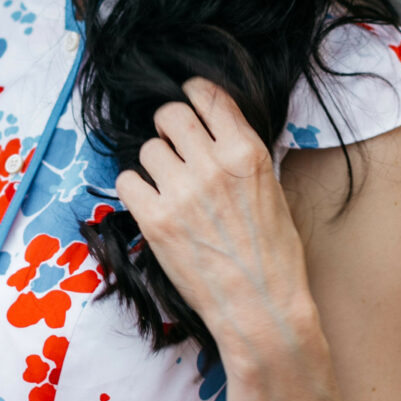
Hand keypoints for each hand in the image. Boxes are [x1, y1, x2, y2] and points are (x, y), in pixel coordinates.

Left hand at [114, 78, 316, 366]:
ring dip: (155, 163)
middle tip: (174, 146)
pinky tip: (153, 204)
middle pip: (170, 114)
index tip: (188, 99)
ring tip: (169, 186)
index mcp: (247, 153)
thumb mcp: (271, 191)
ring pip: (148, 148)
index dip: (193, 93)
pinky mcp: (155, 220)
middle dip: (170, 127)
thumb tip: (212, 131)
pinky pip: (127, 181)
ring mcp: (181, 192)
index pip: (209, 96)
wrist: (260, 307)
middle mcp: (213, 166)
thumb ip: (240, 156)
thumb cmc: (273, 256)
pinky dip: (136, 190)